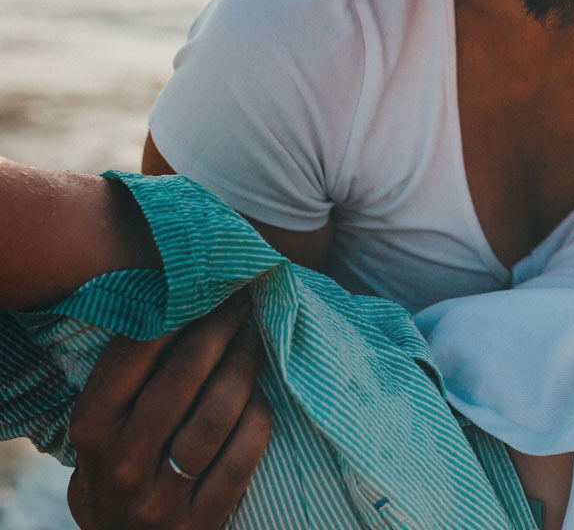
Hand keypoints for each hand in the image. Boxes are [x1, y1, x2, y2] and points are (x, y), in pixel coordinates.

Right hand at [65, 292, 271, 528]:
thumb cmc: (120, 466)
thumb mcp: (104, 429)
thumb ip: (129, 381)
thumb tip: (180, 302)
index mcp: (93, 429)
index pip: (134, 355)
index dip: (177, 313)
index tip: (207, 285)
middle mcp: (122, 462)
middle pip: (185, 375)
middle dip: (221, 328)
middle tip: (243, 301)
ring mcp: (162, 495)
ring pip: (219, 412)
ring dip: (246, 366)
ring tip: (256, 340)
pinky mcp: (202, 518)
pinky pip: (244, 452)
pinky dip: (259, 416)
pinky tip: (262, 395)